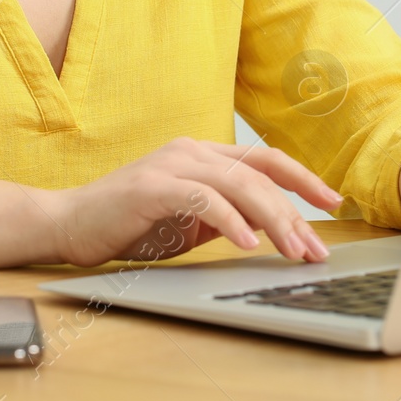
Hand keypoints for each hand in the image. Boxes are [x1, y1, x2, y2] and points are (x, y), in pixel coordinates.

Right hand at [43, 137, 344, 267]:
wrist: (68, 224)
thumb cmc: (128, 224)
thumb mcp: (187, 220)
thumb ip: (224, 215)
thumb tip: (270, 226)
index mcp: (200, 155)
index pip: (263, 159)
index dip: (302, 178)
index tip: (332, 204)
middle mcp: (190, 151)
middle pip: (259, 174)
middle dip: (295, 212)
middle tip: (316, 248)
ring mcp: (170, 165)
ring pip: (239, 184)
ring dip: (273, 220)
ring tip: (292, 250)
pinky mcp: (152, 187)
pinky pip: (203, 199)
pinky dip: (231, 221)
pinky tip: (249, 243)